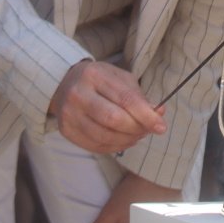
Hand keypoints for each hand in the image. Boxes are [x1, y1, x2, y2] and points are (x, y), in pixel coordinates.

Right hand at [49, 60, 165, 154]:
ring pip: (105, 136)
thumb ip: (138, 95)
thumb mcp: (119, 78)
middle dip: (137, 129)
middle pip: (114, 120)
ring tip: (137, 135)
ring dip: (127, 140)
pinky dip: (115, 147)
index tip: (161, 126)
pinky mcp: (66, 131)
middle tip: (148, 130)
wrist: (63, 84)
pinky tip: (123, 140)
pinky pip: (96, 146)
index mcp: (94, 75)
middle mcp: (78, 94)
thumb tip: (159, 113)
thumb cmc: (98, 80)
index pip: (125, 99)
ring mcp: (69, 114)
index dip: (146, 115)